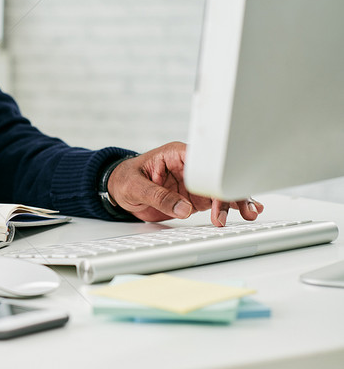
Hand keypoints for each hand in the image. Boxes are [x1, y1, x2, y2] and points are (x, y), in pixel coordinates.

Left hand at [106, 141, 262, 225]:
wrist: (118, 189)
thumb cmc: (125, 179)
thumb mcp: (135, 186)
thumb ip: (158, 196)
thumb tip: (183, 209)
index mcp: (177, 155)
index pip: (203, 164)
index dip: (214, 178)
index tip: (220, 195)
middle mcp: (190, 167)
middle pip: (217, 177)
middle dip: (232, 192)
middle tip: (243, 210)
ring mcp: (195, 183)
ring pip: (222, 190)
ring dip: (237, 201)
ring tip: (250, 213)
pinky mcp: (195, 197)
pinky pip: (216, 202)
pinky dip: (230, 208)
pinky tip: (246, 211)